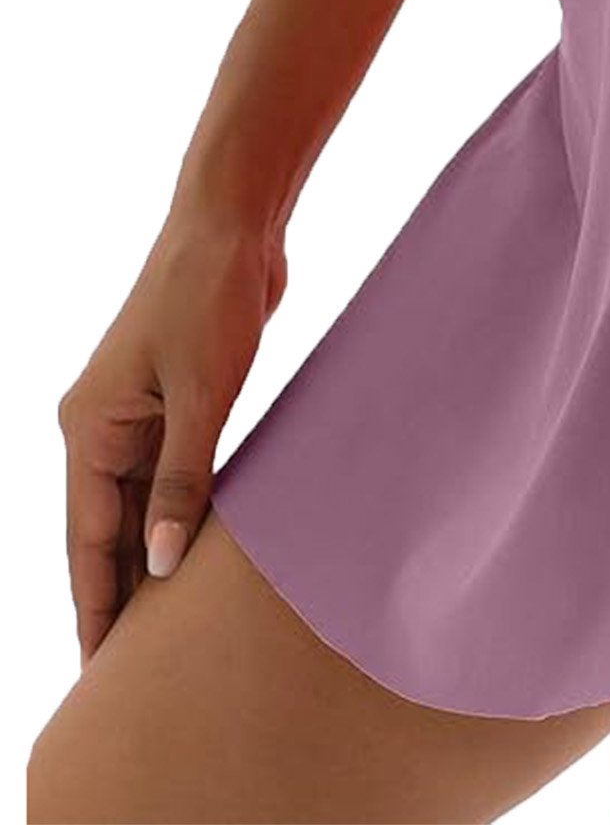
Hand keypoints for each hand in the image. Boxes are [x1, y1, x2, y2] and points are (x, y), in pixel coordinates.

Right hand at [56, 215, 285, 664]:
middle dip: (121, 595)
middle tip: (138, 670)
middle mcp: (104, 429)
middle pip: (108, 531)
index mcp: (90, 430)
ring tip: (173, 627)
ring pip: (143, 505)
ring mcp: (141, 414)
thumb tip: (164, 564)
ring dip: (157, 556)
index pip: (87, 541)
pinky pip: (177, 473)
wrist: (233, 227)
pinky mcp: (181, 399)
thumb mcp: (202, 393)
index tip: (101, 671)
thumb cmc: (210, 298)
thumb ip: (184, 479)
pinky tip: (206, 551)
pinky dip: (186, 513)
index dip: (97, 606)